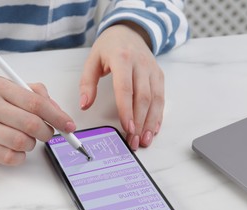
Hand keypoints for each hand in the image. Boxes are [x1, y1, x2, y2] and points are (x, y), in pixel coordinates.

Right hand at [0, 76, 75, 165]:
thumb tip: (57, 112)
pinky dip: (19, 157)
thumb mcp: (3, 86)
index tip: (69, 125)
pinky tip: (16, 150)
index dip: (57, 116)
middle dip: (47, 132)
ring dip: (32, 145)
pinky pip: (8, 157)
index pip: (36, 103)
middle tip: (47, 133)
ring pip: (21, 142)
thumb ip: (33, 93)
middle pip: (31, 124)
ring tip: (26, 140)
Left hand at [79, 22, 163, 149]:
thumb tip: (85, 104)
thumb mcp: (92, 60)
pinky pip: (161, 97)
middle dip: (139, 122)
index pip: (125, 88)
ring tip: (144, 139)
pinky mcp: (159, 76)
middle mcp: (141, 64)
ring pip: (156, 100)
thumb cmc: (109, 47)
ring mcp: (152, 70)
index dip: (127, 110)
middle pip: (143, 97)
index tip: (126, 127)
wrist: (129, 31)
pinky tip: (153, 128)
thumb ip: (87, 83)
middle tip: (134, 141)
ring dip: (151, 122)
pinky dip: (158, 115)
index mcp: (122, 59)